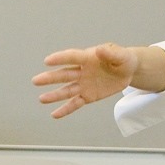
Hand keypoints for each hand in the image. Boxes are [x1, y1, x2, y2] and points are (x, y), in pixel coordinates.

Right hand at [33, 43, 164, 118]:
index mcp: (88, 58)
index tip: (47, 61)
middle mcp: (82, 71)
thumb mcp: (121, 55)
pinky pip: (75, 103)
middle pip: (64, 75)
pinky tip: (55, 114)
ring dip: (54, 95)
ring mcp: (83, 84)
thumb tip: (99, 50)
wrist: (128, 70)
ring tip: (42, 99)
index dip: (60, 58)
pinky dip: (65, 109)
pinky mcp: (87, 95)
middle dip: (50, 78)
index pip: (72, 57)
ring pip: (67, 90)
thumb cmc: (123, 59)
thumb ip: (110, 53)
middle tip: (36, 81)